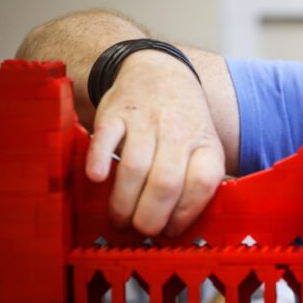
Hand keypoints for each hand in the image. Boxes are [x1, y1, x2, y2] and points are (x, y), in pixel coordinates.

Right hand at [84, 50, 225, 236]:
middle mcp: (178, 132)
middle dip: (150, 216)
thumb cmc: (182, 123)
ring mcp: (146, 121)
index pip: (202, 183)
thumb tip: (178, 229)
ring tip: (118, 220)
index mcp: (205, 145)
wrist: (159, 71)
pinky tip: (97, 179)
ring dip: (123, 202)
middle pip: (166, 182)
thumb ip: (195, 179)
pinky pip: (106, 138)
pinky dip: (99, 160)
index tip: (170, 231)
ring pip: (135, 167)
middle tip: (140, 231)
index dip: (185, 212)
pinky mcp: (116, 112)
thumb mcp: (203, 145)